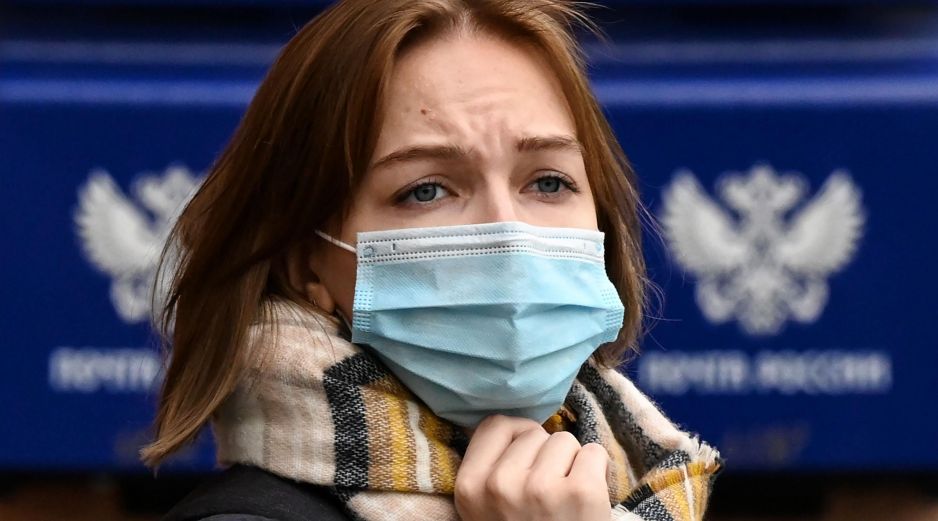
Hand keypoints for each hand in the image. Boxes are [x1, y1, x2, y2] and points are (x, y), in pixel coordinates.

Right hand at [454, 414, 610, 520]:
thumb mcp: (486, 510)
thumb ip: (490, 470)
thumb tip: (519, 427)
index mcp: (470, 488)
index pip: (495, 425)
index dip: (517, 437)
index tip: (527, 460)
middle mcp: (500, 484)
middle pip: (534, 433)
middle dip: (546, 455)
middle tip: (548, 495)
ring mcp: (540, 488)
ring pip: (565, 441)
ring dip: (571, 465)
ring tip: (566, 500)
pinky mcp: (580, 493)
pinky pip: (594, 454)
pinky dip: (597, 473)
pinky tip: (587, 500)